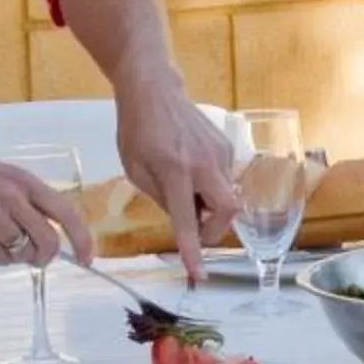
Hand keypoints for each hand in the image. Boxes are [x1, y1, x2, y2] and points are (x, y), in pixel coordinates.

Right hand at [0, 149, 90, 267]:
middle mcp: (13, 198)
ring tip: (4, 242)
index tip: (87, 258)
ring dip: (20, 256)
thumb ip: (29, 202)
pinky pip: (1, 258)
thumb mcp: (5, 177)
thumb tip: (52, 234)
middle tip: (37, 257)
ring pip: (24, 253)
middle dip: (46, 255)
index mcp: (25, 182)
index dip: (81, 239)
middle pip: (48, 241)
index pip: (66, 214)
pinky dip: (1, 257)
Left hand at [116, 71, 238, 280]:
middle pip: (228, 211)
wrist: (154, 88)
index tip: (199, 275)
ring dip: (209, 205)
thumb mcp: (135, 170)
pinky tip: (191, 171)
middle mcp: (203, 163)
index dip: (193, 251)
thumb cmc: (137, 128)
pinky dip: (211, 187)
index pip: (187, 220)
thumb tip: (186, 220)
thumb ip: (162, 199)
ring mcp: (220, 153)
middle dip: (214, 229)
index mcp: (174, 171)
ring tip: (185, 188)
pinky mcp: (227, 146)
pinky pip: (224, 179)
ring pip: (226, 196)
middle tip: (194, 225)